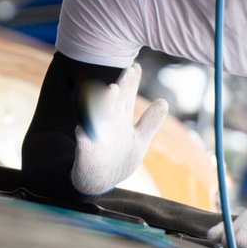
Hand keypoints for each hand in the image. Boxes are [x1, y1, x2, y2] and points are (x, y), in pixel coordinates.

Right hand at [70, 62, 167, 194]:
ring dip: (105, 104)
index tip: (135, 66)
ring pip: (100, 116)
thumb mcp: (139, 140)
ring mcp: (97, 136)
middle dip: (123, 86)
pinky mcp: (86, 151)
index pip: (126, 96)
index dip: (131, 82)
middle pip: (115, 101)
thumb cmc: (118, 158)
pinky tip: (83, 128)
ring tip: (112, 91)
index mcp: (120, 119)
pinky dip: (84, 134)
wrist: (97, 180)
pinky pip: (84, 141)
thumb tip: (164, 102)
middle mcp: (108, 124)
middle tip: (129, 70)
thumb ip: (150, 122)